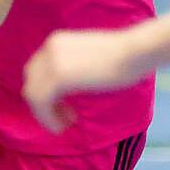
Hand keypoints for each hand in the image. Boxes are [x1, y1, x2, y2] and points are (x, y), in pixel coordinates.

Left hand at [23, 29, 141, 133]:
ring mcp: (52, 62)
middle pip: (32, 82)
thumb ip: (71, 66)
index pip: (36, 70)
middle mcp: (49, 49)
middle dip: (43, 103)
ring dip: (45, 114)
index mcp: (56, 42)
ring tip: (63, 125)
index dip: (44, 91)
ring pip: (33, 95)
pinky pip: (41, 102)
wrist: (137, 52)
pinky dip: (47, 118)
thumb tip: (64, 85)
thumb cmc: (124, 56)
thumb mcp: (88, 57)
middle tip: (62, 117)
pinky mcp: (59, 77)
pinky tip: (61, 127)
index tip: (60, 105)